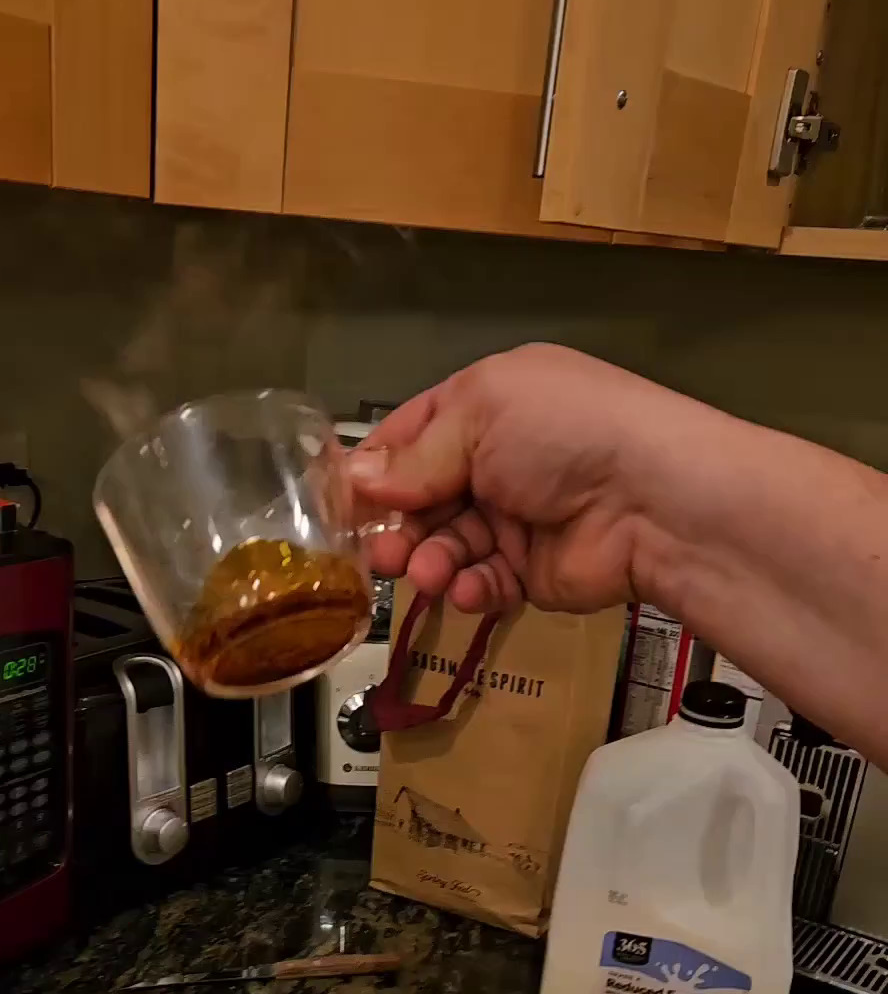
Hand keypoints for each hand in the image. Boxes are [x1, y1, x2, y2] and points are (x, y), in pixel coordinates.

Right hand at [349, 344, 682, 614]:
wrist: (655, 501)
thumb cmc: (567, 433)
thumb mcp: (482, 414)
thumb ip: (416, 454)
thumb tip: (356, 480)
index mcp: (488, 404)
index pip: (411, 436)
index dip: (375, 471)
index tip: (339, 506)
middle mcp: (499, 458)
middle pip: (421, 498)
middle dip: (397, 526)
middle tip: (381, 554)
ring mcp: (516, 517)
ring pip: (446, 545)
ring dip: (430, 561)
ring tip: (428, 575)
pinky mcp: (532, 571)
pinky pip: (482, 582)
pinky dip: (470, 588)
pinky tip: (469, 590)